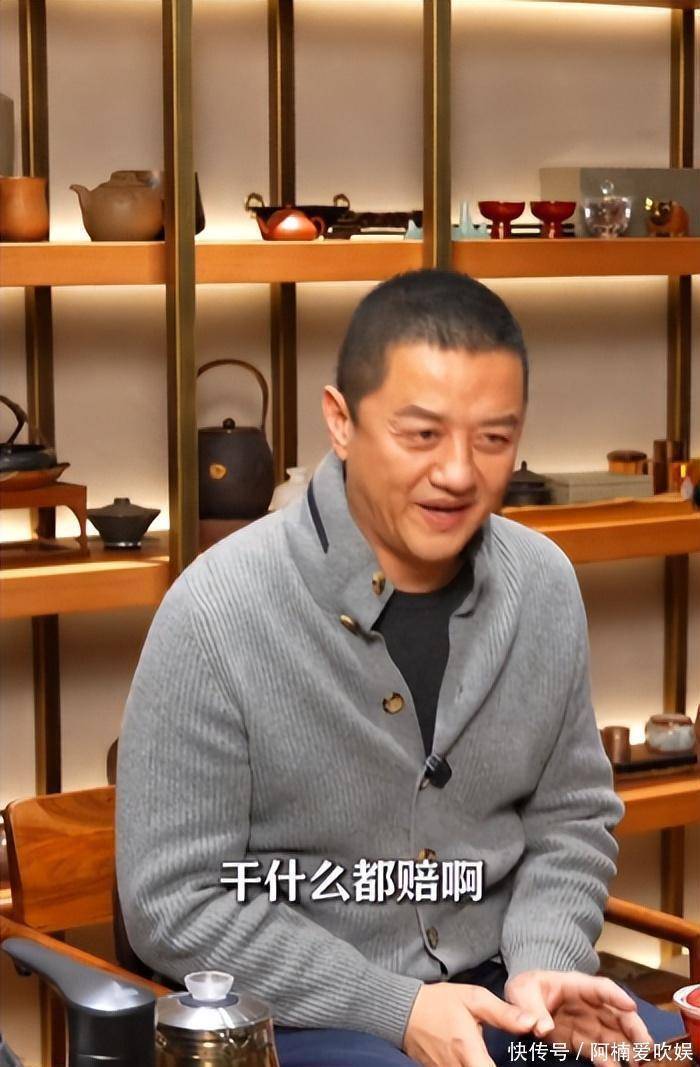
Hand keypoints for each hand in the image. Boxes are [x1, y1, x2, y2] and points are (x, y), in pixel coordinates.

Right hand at [404, 981, 537, 1066]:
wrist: (404, 1010)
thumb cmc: (441, 1002)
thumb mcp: (474, 998)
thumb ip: (504, 1014)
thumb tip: (533, 1023)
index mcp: (468, 1052)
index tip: (518, 1062)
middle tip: (503, 1057)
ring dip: (481, 1066)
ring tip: (487, 1057)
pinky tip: (474, 1061)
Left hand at [505, 970, 652, 1066]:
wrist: (522, 1002)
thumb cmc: (526, 989)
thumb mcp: (521, 992)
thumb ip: (530, 1008)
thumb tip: (541, 1027)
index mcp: (575, 985)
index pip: (600, 987)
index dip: (616, 996)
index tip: (631, 1006)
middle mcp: (587, 1004)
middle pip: (615, 1013)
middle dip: (633, 1027)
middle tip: (647, 1045)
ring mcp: (587, 1023)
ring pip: (613, 1033)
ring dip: (627, 1047)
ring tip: (639, 1062)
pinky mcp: (581, 1041)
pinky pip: (598, 1050)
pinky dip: (609, 1060)